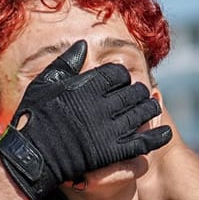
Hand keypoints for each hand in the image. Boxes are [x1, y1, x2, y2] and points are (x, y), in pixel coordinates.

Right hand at [0, 40, 171, 199]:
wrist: (33, 156)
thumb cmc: (34, 117)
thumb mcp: (44, 83)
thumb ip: (66, 62)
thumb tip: (84, 44)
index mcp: (86, 85)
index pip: (117, 74)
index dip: (121, 76)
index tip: (120, 80)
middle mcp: (101, 105)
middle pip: (133, 92)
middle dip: (138, 92)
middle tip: (140, 94)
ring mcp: (109, 129)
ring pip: (141, 114)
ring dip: (149, 109)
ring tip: (151, 108)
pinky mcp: (114, 151)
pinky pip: (143, 141)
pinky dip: (157, 136)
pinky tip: (165, 132)